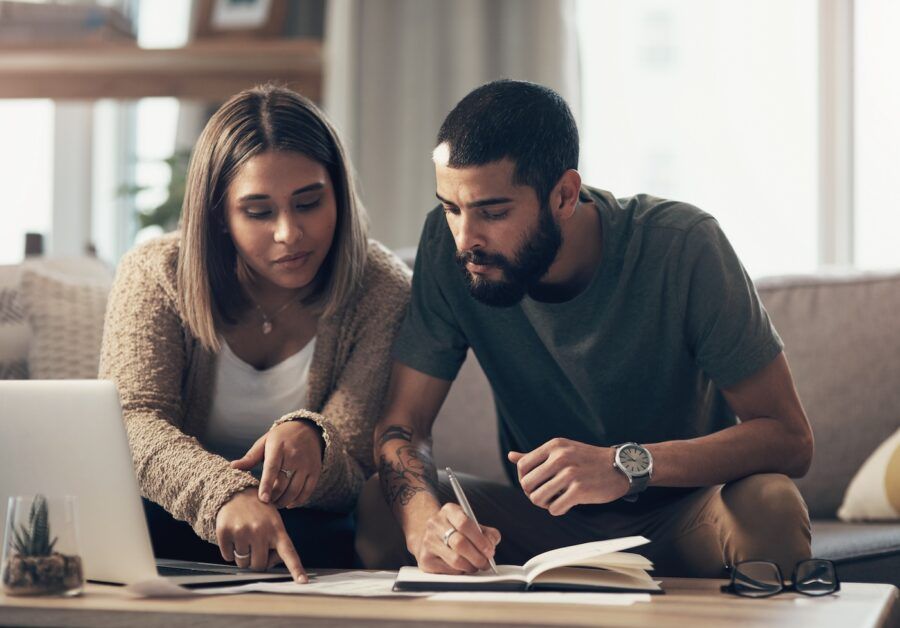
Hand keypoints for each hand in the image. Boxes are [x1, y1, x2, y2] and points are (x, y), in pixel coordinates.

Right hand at [215, 487, 306, 582]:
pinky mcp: (225, 532)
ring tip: (244, 538)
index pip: (289, 552)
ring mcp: (242, 531)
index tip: (303, 582)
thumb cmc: (258, 511)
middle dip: (256, 561)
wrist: (236, 492)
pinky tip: (233, 536)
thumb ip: (276, 543)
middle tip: (255, 547)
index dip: (296, 569)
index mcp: (277, 529)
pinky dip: (229, 551)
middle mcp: (260, 530)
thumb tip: (270, 563)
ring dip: (242, 556)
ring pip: (243, 563)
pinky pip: (227, 557)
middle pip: (259, 565)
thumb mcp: (273, 521)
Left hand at [231, 420, 323, 508]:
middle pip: (283, 483)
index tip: (263, 499)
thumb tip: (233, 467)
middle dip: (273, 497)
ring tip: (275, 504)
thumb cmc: (282, 437)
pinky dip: (298, 501)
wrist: (308, 429)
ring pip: (295, 490)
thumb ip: (250, 457)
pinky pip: (307, 491)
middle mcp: (295, 457)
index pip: (272, 469)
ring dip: (284, 501)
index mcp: (279, 448)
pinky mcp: (315, 471)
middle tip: (265, 504)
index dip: (267, 485)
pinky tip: (289, 503)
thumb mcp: (265, 442)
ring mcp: (306, 465)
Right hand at [407, 503, 500, 573]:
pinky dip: (460, 572)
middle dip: (478, 557)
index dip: (480, 540)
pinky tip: (462, 567)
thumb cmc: (456, 531)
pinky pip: (449, 571)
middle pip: (460, 543)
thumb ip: (487, 533)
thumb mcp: (473, 525)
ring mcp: (428, 541)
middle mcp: (435, 524)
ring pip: (455, 560)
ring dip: (471, 567)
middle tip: (486, 563)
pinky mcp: (425, 559)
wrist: (429, 536)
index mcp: (449, 511)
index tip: (490, 550)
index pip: (465, 523)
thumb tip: (491, 544)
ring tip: (476, 565)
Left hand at [508, 438, 629, 515]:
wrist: (621, 467)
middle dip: (533, 494)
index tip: (537, 484)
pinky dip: (558, 510)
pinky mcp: (580, 490)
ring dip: (545, 504)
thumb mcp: (562, 451)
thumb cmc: (588, 460)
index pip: (522, 465)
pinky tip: (567, 504)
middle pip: (526, 484)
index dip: (525, 479)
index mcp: (554, 446)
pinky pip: (554, 509)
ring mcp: (570, 473)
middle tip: (546, 495)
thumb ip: (536, 456)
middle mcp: (560, 457)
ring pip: (537, 498)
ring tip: (556, 500)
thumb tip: (511, 456)